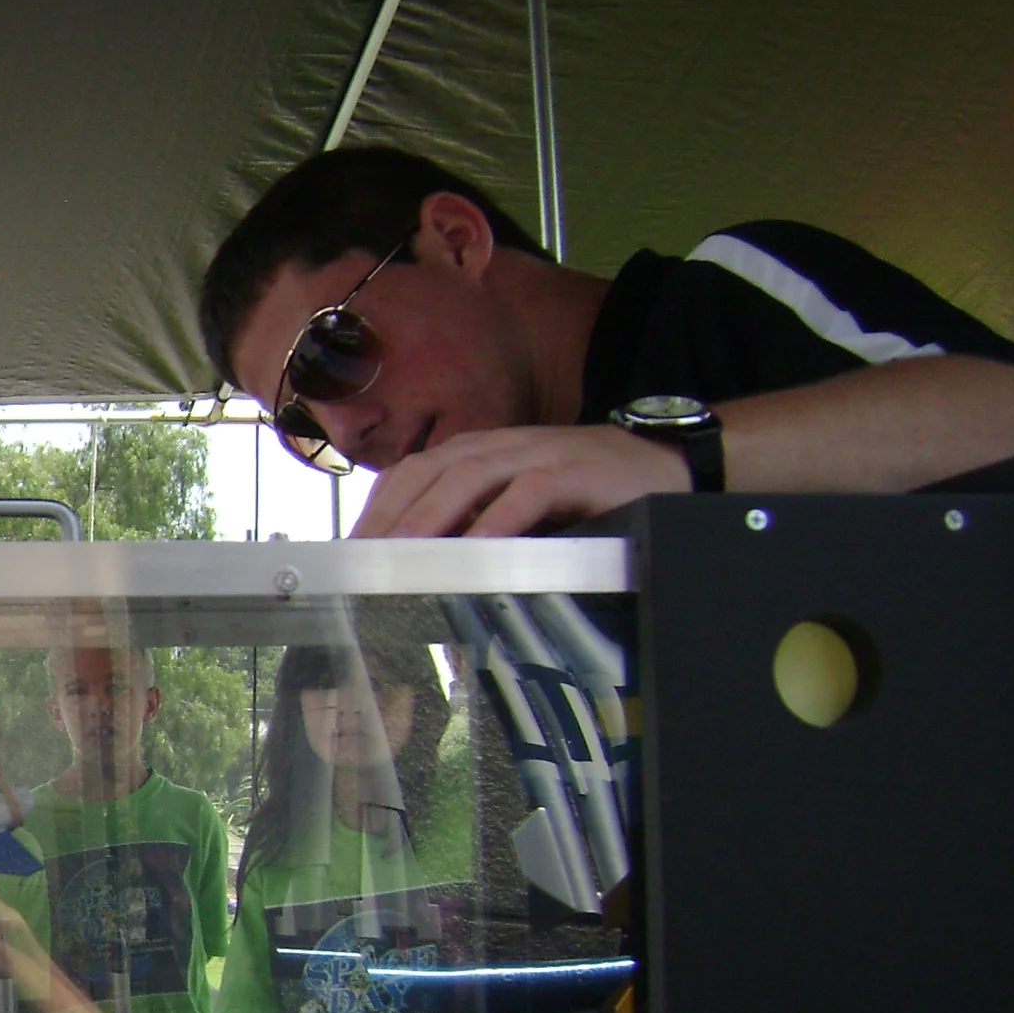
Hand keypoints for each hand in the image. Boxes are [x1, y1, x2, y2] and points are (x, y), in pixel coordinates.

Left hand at [353, 425, 689, 537]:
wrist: (662, 463)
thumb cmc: (583, 491)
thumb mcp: (518, 505)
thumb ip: (474, 523)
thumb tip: (420, 566)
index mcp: (479, 452)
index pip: (412, 473)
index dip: (377, 508)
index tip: (350, 550)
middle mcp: (501, 446)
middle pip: (429, 472)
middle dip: (391, 516)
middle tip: (364, 560)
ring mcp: (538, 453)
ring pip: (470, 476)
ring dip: (432, 516)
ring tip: (404, 554)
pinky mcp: (576, 470)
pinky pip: (530, 492)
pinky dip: (500, 520)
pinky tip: (479, 549)